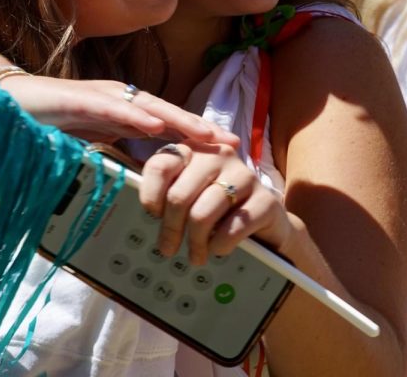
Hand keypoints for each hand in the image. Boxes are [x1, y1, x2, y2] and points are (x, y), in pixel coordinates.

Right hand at [0, 75, 238, 146]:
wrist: (9, 104)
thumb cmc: (50, 123)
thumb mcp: (91, 143)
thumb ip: (116, 155)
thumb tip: (141, 183)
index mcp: (124, 113)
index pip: (167, 124)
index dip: (197, 135)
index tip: (226, 149)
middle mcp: (119, 101)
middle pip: (168, 114)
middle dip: (201, 129)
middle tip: (232, 142)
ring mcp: (102, 98)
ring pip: (150, 109)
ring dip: (180, 121)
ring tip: (207, 135)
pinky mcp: (82, 101)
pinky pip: (115, 109)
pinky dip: (138, 117)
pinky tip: (158, 126)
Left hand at [137, 142, 296, 265]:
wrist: (268, 224)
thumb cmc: (220, 211)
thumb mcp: (190, 197)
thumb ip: (166, 196)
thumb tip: (138, 215)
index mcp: (195, 149)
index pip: (160, 165)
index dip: (150, 196)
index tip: (153, 216)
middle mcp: (219, 155)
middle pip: (179, 195)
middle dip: (170, 228)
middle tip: (168, 248)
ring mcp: (245, 176)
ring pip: (202, 214)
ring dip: (194, 242)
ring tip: (194, 256)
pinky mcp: (266, 200)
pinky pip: (232, 227)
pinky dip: (219, 245)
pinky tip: (218, 249)